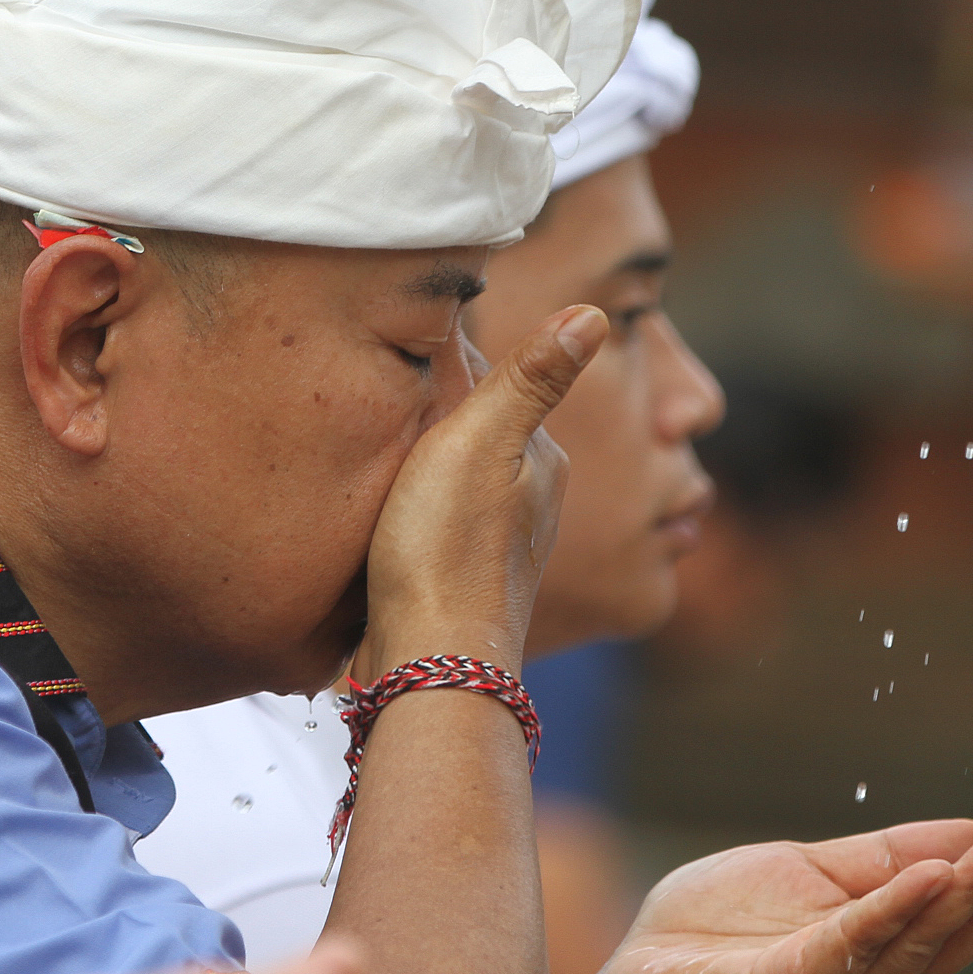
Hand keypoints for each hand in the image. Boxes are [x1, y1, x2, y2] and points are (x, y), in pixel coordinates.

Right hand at [361, 305, 607, 673]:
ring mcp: (498, 540)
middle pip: (474, 429)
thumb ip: (530, 378)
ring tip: (375, 453)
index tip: (398, 352)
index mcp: (542, 456)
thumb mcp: (480, 443)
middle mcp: (532, 497)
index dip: (440, 366)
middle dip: (434, 414)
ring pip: (456, 476)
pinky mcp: (462, 575)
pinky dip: (414, 506)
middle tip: (377, 401)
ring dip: (422, 462)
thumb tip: (597, 313)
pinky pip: (438, 519)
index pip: (488, 380)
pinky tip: (384, 512)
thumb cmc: (447, 550)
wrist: (427, 660)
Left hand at [553, 802, 972, 973]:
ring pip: (923, 935)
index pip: (970, 902)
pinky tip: (934, 876)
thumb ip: (881, 857)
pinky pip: (851, 947)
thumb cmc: (716, 932)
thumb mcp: (808, 872)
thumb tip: (971, 831)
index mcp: (887, 945)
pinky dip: (896, 912)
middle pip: (966, 923)